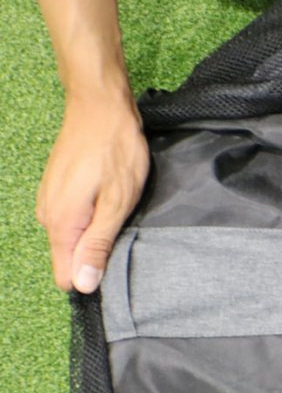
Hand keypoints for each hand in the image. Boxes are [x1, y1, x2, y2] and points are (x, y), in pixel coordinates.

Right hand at [36, 91, 149, 292]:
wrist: (100, 107)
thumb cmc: (115, 151)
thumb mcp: (116, 204)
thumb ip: (98, 245)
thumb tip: (84, 284)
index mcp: (61, 224)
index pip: (66, 277)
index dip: (92, 277)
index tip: (115, 262)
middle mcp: (48, 217)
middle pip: (70, 259)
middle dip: (98, 254)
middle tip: (123, 228)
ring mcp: (50, 202)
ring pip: (73, 239)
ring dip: (97, 233)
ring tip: (118, 210)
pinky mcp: (57, 192)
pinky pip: (74, 221)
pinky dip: (93, 217)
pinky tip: (109, 200)